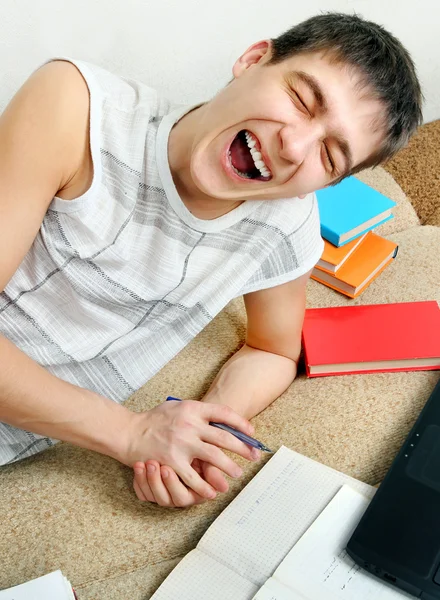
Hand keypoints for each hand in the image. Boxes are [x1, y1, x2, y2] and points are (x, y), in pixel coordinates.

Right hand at [121, 400, 258, 501]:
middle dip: (242, 448)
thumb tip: (220, 417)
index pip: (223, 413)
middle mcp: (189, 425)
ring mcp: (181, 444)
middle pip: (224, 437)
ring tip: (237, 474)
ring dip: (229, 467)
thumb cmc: (153, 419)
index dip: (240, 423)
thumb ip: (197, 410)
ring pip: (214, 458)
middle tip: (253, 456)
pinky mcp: (172, 462)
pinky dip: (206, 485)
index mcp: (192, 408)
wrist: (129, 432)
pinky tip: (213, 490)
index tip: (251, 432)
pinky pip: (194, 477)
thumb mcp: (176, 406)